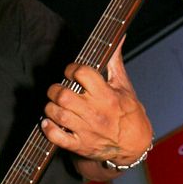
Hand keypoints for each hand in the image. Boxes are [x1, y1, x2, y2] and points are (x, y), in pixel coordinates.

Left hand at [41, 46, 151, 165]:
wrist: (134, 144)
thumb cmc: (129, 113)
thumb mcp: (124, 86)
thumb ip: (115, 62)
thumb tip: (119, 37)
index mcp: (106, 95)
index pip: (82, 74)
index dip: (72, 69)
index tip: (71, 72)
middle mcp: (95, 112)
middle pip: (63, 95)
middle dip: (55, 89)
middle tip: (58, 89)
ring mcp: (86, 130)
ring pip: (57, 114)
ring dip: (51, 107)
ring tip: (55, 105)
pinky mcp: (80, 145)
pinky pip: (57, 138)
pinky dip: (48, 129)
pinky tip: (49, 122)